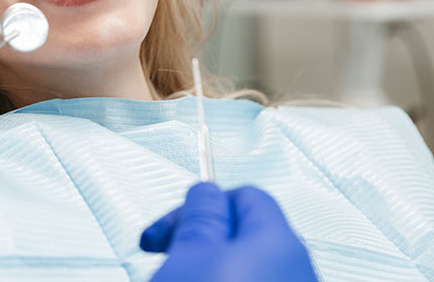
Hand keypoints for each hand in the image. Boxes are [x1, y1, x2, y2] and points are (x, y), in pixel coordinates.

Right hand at [141, 182, 317, 281]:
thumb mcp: (191, 252)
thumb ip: (201, 214)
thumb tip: (207, 190)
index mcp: (279, 240)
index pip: (245, 195)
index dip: (201, 204)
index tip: (168, 227)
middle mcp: (297, 268)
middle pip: (243, 234)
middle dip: (200, 239)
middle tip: (167, 255)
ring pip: (244, 266)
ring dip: (206, 267)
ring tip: (178, 279)